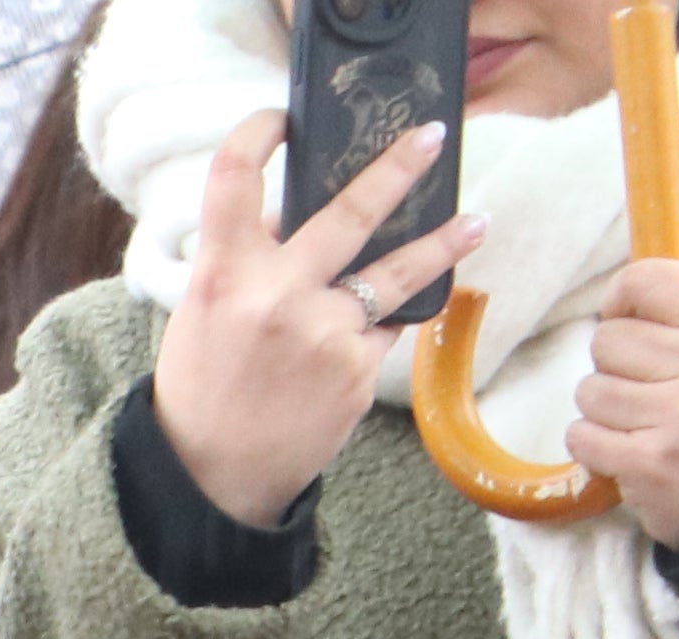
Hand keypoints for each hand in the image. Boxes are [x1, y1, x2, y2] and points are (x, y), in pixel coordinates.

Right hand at [148, 111, 483, 529]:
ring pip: (397, 272)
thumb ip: (244, 263)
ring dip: (442, 240)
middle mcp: (276, 297)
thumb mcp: (203, 315)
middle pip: (347, 212)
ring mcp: (324, 333)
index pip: (233, 181)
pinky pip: (385, 328)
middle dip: (396, 169)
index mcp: (223, 277)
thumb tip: (293, 212)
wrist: (213, 478)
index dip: (256, 137)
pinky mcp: (358, 370)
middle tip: (428, 139)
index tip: (280, 120)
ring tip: (475, 221)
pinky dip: (383, 323)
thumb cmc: (204, 391)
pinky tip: (383, 326)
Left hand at [570, 256, 678, 552]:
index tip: (632, 326)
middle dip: (616, 368)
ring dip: (605, 412)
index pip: (648, 278)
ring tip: (647, 427)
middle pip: (608, 339)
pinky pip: (581, 435)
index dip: (624, 303)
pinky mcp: (652, 463)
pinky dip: (594, 448)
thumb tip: (616, 290)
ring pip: (589, 390)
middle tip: (653, 395)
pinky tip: (632, 455)